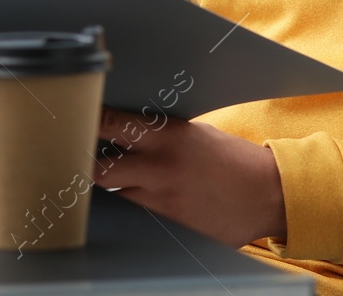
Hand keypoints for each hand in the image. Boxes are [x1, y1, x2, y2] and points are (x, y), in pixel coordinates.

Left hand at [94, 107, 286, 247]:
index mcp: (168, 136)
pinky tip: (139, 198)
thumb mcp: (194, 134)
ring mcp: (163, 200)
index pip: (114, 124)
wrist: (268, 194)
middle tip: (76, 158)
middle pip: (101, 169)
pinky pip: (138, 214)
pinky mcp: (170, 224)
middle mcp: (161, 168)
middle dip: (87, 165)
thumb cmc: (231, 159)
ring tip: (110, 178)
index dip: (90, 123)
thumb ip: (159, 134)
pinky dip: (135, 205)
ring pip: (117, 194)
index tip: (74, 119)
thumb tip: (123, 130)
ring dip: (112, 187)